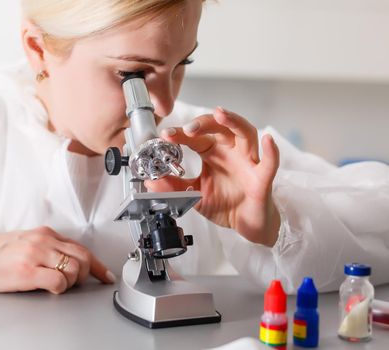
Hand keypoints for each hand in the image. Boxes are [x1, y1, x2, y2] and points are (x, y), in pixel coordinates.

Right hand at [0, 226, 114, 292]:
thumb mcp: (24, 243)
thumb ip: (46, 248)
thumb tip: (66, 262)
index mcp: (44, 234)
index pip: (81, 247)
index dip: (97, 264)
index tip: (105, 274)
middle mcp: (43, 241)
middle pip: (83, 257)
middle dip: (88, 273)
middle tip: (78, 284)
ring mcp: (35, 255)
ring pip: (74, 268)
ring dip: (73, 282)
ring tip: (59, 287)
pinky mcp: (26, 271)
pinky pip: (58, 281)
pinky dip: (60, 289)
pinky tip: (49, 289)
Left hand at [145, 107, 280, 246]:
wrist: (246, 225)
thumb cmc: (226, 204)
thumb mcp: (193, 195)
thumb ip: (174, 187)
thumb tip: (151, 182)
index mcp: (214, 153)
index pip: (197, 136)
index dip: (181, 134)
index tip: (166, 135)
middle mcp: (231, 152)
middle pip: (220, 127)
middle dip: (203, 123)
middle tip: (188, 128)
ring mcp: (248, 162)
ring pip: (245, 133)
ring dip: (233, 122)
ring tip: (221, 114)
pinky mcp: (262, 178)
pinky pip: (269, 163)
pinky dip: (271, 151)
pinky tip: (268, 140)